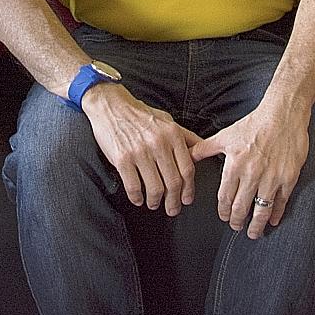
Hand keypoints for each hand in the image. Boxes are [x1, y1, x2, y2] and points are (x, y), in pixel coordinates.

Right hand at [82, 85, 202, 216]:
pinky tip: (138, 199)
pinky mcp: (122, 159)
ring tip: (154, 203)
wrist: (111, 106)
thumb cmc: (140, 114)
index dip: (189, 189)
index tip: (187, 198)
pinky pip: (133, 186)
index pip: (187, 169)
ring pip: (155, 188)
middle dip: (174, 202)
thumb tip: (202, 150)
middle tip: (172, 209)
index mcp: (172, 134)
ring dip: (155, 202)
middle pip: (173, 182)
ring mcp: (140, 152)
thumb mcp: (167, 120)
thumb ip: (185, 136)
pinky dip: (137, 198)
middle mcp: (158, 143)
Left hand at [189, 104, 308, 238]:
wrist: (283, 114)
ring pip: (261, 210)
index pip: (225, 197)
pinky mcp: (288, 178)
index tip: (224, 217)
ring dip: (255, 225)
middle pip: (241, 208)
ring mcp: (271, 178)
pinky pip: (281, 202)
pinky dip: (276, 214)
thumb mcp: (225, 135)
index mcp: (235, 165)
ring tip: (252, 232)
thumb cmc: (253, 124)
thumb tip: (188, 156)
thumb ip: (205, 148)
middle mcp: (252, 174)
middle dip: (236, 221)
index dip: (223, 211)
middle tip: (236, 226)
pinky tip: (272, 220)